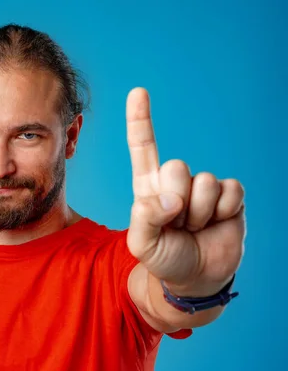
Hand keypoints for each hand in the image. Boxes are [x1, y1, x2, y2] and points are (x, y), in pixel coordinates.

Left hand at [125, 88, 245, 296]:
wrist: (196, 278)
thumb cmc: (164, 258)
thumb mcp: (143, 245)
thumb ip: (146, 219)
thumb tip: (170, 199)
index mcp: (148, 187)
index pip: (143, 149)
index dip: (140, 120)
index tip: (138, 92)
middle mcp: (175, 182)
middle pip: (175, 166)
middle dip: (175, 200)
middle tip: (176, 225)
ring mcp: (204, 188)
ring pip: (204, 182)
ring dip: (199, 214)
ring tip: (193, 228)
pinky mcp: (230, 197)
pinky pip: (231, 191)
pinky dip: (223, 213)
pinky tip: (216, 224)